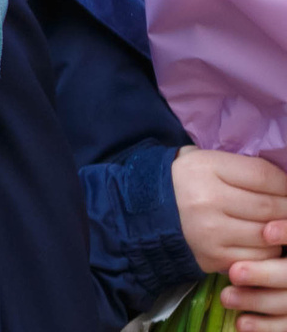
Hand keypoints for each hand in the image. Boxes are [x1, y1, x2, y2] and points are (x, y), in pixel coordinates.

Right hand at [179, 149, 286, 325]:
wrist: (148, 211)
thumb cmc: (188, 182)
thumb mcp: (209, 162)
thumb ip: (245, 170)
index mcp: (205, 168)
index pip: (264, 175)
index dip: (284, 183)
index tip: (285, 188)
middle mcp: (206, 200)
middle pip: (270, 207)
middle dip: (286, 209)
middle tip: (284, 208)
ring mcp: (209, 232)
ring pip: (269, 236)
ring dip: (278, 232)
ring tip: (270, 225)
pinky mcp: (213, 257)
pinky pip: (258, 257)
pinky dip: (266, 251)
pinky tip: (256, 241)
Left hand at [223, 216, 286, 331]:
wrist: (271, 259)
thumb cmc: (259, 223)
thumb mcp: (265, 216)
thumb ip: (264, 208)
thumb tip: (257, 212)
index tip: (266, 232)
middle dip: (265, 274)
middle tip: (235, 272)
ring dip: (257, 301)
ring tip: (226, 297)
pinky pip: (285, 325)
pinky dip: (265, 326)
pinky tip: (242, 324)